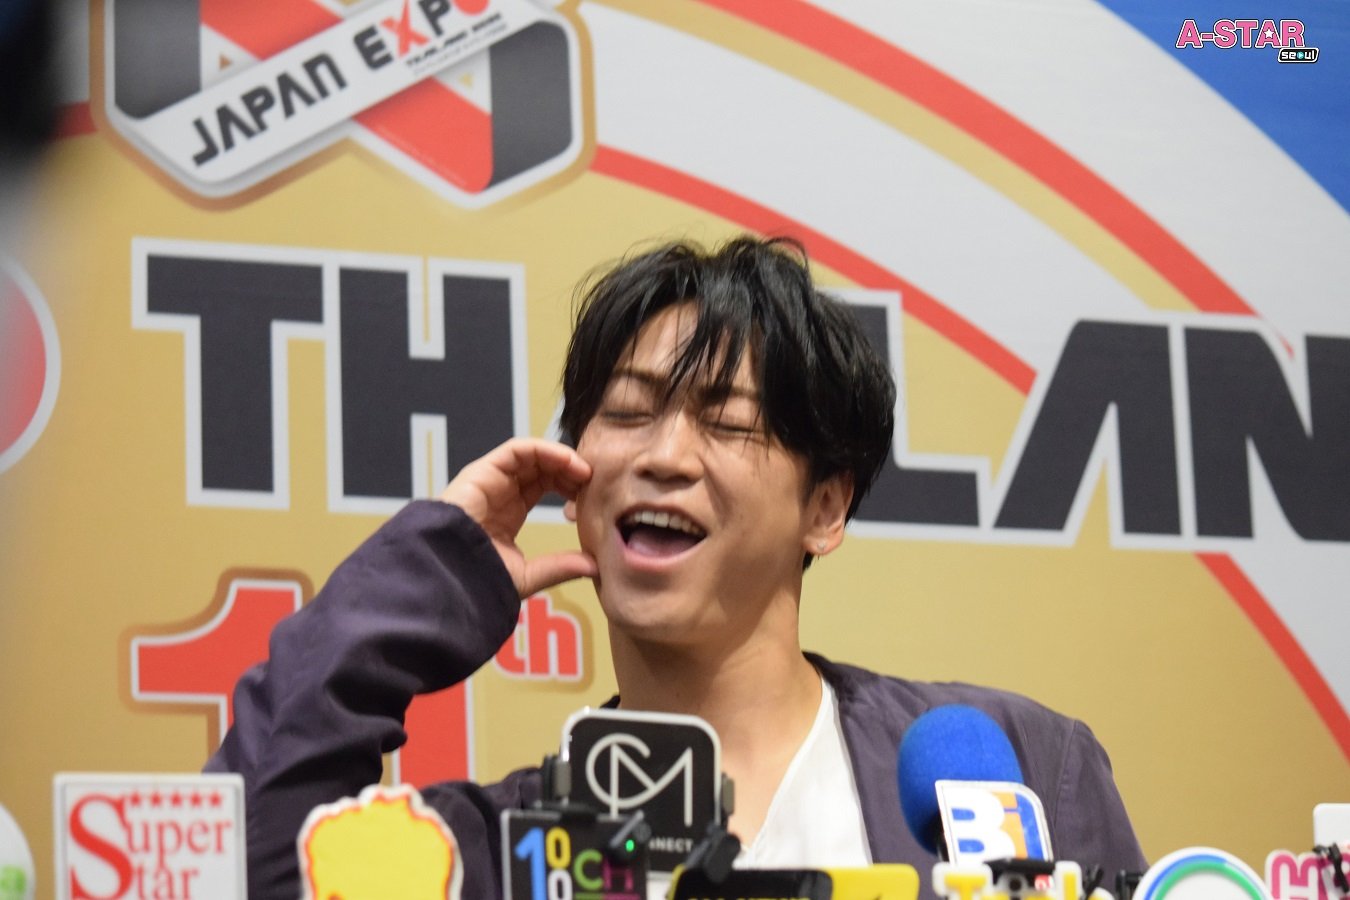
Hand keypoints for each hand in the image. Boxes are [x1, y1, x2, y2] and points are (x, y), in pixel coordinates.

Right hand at [440, 438, 597, 597]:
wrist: (448, 575)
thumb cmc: (478, 578)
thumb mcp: (527, 575)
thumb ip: (560, 567)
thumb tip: (595, 567)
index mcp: (509, 512)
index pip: (545, 485)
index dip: (570, 485)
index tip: (593, 497)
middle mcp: (500, 492)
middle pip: (542, 467)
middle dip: (570, 469)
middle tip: (594, 481)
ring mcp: (491, 479)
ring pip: (533, 455)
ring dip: (562, 458)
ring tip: (585, 472)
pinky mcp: (483, 470)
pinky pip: (518, 449)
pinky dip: (546, 450)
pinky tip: (568, 463)